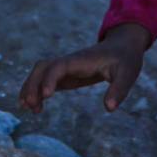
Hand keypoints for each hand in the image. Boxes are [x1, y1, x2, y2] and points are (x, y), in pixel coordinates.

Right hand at [19, 23, 150, 113]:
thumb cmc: (125, 60)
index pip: (59, 66)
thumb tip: (109, 108)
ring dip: (30, 88)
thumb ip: (119, 90)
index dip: (50, 79)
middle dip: (32, 84)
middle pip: (42, 67)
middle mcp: (69, 62)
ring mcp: (66, 68)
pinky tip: (35, 108)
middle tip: (30, 105)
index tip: (46, 96)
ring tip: (28, 109)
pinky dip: (36, 91)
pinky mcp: (66, 75)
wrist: (122, 47)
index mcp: (82, 60)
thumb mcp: (128, 74)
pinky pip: (45, 80)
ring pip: (40, 72)